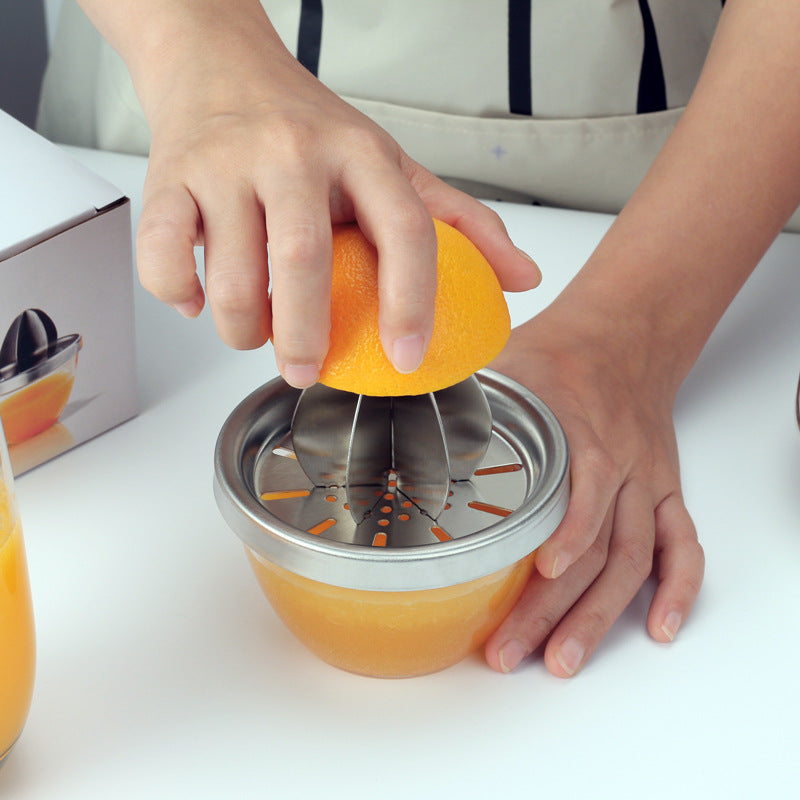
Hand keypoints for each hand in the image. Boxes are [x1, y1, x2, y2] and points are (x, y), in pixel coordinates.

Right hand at [127, 4, 538, 385]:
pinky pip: (164, 255)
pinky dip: (177, 295)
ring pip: (231, 274)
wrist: (218, 63)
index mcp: (361, 151)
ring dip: (242, 329)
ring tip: (255, 336)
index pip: (404, 230)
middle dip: (303, 338)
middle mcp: (292, 152)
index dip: (412, 302)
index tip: (408, 358)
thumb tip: (522, 279)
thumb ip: (459, 220)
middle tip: (306, 371)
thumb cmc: (309, 126)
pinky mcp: (168, 176)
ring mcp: (225, 162)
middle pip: (302, 262)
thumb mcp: (390, 163)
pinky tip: (197, 302)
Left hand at [483, 304, 704, 675]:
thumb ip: (461, 396)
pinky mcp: (665, 490)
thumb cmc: (559, 354)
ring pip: (635, 558)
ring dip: (601, 614)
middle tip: (513, 650)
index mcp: (581, 429)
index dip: (568, 534)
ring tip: (564, 660)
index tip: (538, 575)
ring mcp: (648, 481)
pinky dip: (679, 587)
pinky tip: (658, 626)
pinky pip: (682, 543)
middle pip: (599, 545)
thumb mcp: (506, 364)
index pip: (585, 490)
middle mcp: (622, 462)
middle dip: (557, 605)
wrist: (623, 336)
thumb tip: (392, 416)